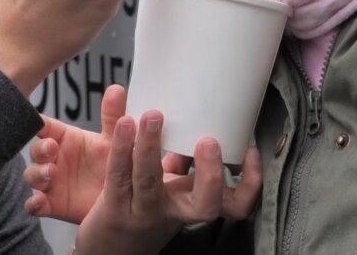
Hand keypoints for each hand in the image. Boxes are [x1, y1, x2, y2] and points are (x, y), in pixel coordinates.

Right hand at [24, 84, 125, 222]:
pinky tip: (39, 202)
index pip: (45, 127)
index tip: (40, 122)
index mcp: (65, 139)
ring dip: (36, 174)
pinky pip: (35, 205)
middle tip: (52, 147)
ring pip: (32, 176)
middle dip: (40, 149)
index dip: (39, 123)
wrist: (122, 198)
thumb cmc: (112, 162)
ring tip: (51, 173)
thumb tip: (116, 88)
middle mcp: (55, 159)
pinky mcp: (51, 203)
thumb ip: (113, 115)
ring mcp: (51, 182)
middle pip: (36, 150)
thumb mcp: (114, 139)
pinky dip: (34, 204)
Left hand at [24, 85, 262, 253]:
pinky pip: (119, 176)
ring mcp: (143, 212)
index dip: (249, 182)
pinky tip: (125, 123)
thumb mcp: (164, 187)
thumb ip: (177, 158)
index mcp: (190, 203)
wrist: (105, 251)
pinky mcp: (113, 209)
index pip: (234, 203)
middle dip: (209, 173)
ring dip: (151, 147)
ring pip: (151, 182)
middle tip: (210, 141)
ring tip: (152, 116)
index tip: (252, 151)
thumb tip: (191, 115)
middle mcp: (173, 212)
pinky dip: (122, 147)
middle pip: (204, 205)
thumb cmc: (138, 211)